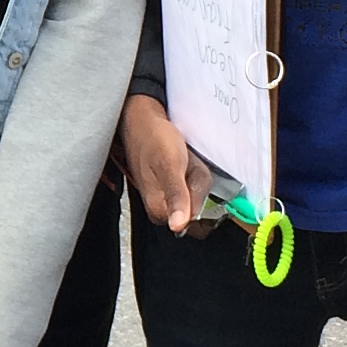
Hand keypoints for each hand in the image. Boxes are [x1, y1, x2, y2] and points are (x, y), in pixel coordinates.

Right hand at [121, 94, 215, 236]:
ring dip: (198, 177)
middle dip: (200, 188)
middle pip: (200, 211)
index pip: (198, 226)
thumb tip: (177, 226)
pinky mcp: (170, 187)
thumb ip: (176, 197)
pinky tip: (183, 161)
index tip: (194, 180)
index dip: (204, 202)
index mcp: (159, 211)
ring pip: (198, 196)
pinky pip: (192, 185)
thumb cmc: (153, 139)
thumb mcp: (170, 165)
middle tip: (188, 167)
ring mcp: (167, 198)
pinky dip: (193, 173)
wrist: (142, 120)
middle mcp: (162, 209)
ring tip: (184, 161)